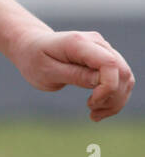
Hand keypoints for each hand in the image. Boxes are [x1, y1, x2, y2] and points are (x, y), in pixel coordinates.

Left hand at [9, 29, 134, 120]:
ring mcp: (103, 49)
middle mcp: (96, 42)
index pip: (109, 63)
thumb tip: (100, 82)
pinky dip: (114, 97)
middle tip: (91, 111)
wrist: (31, 47)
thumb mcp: (46, 71)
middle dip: (112, 97)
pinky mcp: (105, 58)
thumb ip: (74, 75)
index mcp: (78, 43)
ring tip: (94, 114)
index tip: (90, 103)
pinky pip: (120, 79)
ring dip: (115, 100)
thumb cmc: (34, 59)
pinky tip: (98, 109)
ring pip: (125, 77)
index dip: (108, 86)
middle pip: (122, 72)